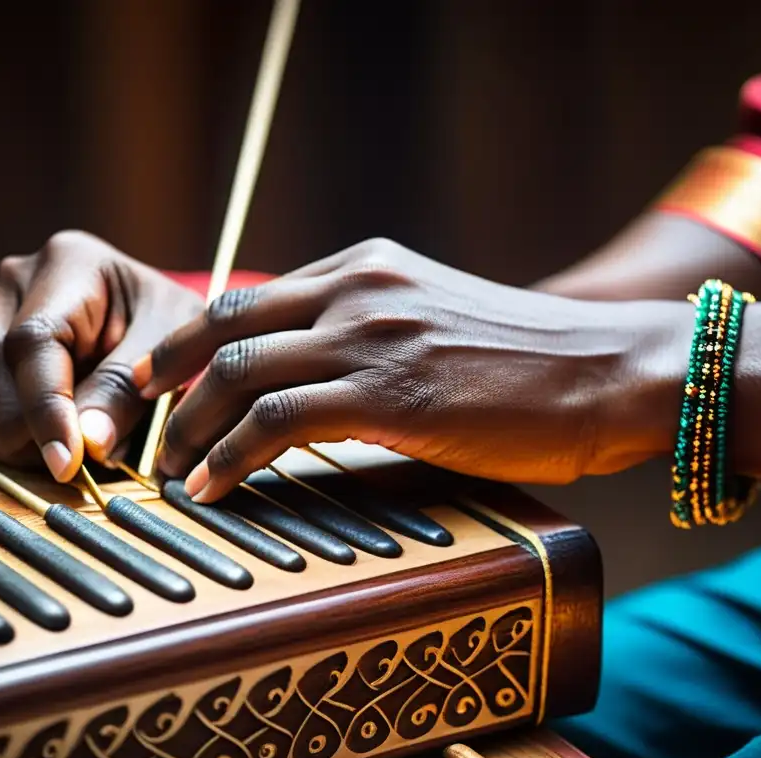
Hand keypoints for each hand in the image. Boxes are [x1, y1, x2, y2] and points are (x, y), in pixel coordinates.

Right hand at [0, 231, 204, 480]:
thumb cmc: (170, 333)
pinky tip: (31, 445)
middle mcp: (13, 282)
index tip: (67, 460)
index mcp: (69, 264)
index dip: (44, 405)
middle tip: (73, 461)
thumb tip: (87, 441)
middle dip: (24, 427)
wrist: (156, 324)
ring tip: (61, 450)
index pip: (33, 338)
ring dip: (2, 435)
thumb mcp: (170, 353)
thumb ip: (126, 390)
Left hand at [136, 238, 691, 502]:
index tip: (170, 392)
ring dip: (188, 427)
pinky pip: (277, 420)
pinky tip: (212, 487)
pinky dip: (230, 457)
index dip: (194, 347)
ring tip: (168, 472)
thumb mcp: (439, 322)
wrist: (616, 369)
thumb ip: (375, 335)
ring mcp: (372, 335)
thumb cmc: (536, 361)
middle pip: (222, 325)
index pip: (249, 299)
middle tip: (144, 431)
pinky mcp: (391, 393)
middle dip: (167, 382)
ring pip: (237, 371)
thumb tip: (319, 389)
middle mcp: (358, 287)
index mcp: (366, 267)